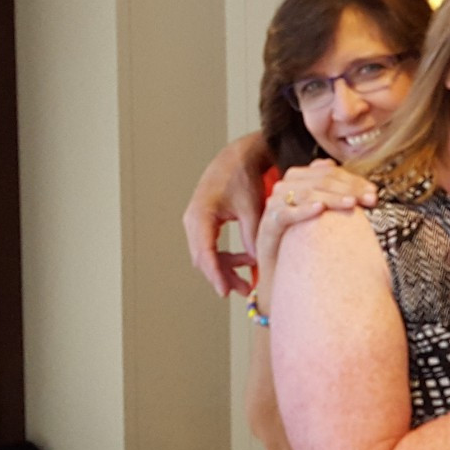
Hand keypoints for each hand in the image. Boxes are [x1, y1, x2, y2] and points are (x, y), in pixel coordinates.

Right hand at [182, 133, 270, 296]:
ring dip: (226, 268)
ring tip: (249, 280)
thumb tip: (256, 262)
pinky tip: (246, 261)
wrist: (237, 158)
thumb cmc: (243, 178)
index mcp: (201, 216)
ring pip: (206, 255)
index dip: (215, 275)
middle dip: (222, 277)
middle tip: (244, 292)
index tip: (225, 292)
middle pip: (203, 258)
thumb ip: (252, 235)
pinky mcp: (203, 222)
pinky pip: (210, 247)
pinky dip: (226, 257)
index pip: (205, 254)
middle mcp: (193, 221)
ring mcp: (196, 222)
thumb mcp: (251, 207)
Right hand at [256, 160, 380, 286]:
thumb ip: (332, 190)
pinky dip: (303, 210)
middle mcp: (285, 188)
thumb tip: (340, 169)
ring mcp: (274, 205)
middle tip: (370, 199)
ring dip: (331, 197)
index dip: (353, 180)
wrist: (281, 270)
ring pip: (305, 193)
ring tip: (352, 203)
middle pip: (320, 180)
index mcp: (299, 179)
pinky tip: (320, 210)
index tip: (374, 192)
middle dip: (348, 188)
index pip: (329, 173)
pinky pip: (285, 213)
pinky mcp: (267, 224)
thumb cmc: (304, 241)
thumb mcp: (323, 214)